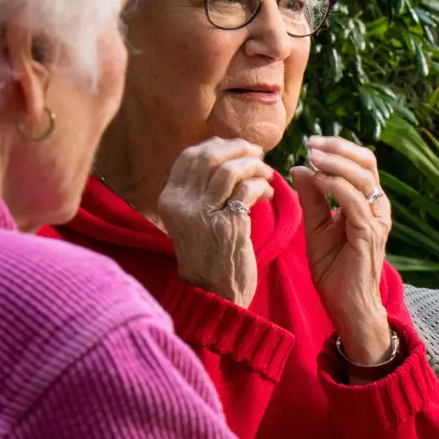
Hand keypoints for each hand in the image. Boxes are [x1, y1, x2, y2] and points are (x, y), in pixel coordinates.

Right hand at [153, 138, 275, 306]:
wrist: (213, 293)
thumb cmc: (209, 254)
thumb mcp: (193, 219)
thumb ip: (201, 191)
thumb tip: (223, 155)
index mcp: (170, 199)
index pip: (189, 156)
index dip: (216, 145)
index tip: (236, 147)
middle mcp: (182, 204)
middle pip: (209, 157)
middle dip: (238, 148)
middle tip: (257, 152)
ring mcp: (203, 214)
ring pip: (230, 170)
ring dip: (253, 165)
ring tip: (266, 172)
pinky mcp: (229, 226)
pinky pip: (248, 190)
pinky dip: (262, 185)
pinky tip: (269, 192)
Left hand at [288, 134, 393, 365]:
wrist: (346, 305)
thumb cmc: (334, 270)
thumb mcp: (316, 227)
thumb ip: (312, 199)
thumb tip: (300, 167)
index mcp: (367, 204)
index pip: (361, 164)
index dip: (339, 148)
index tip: (311, 142)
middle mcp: (377, 209)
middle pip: (367, 164)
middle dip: (338, 148)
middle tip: (311, 143)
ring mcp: (376, 221)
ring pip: (363, 178)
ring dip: (335, 163)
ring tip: (313, 156)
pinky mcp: (369, 235)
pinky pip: (355, 202)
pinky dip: (336, 186)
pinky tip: (318, 180)